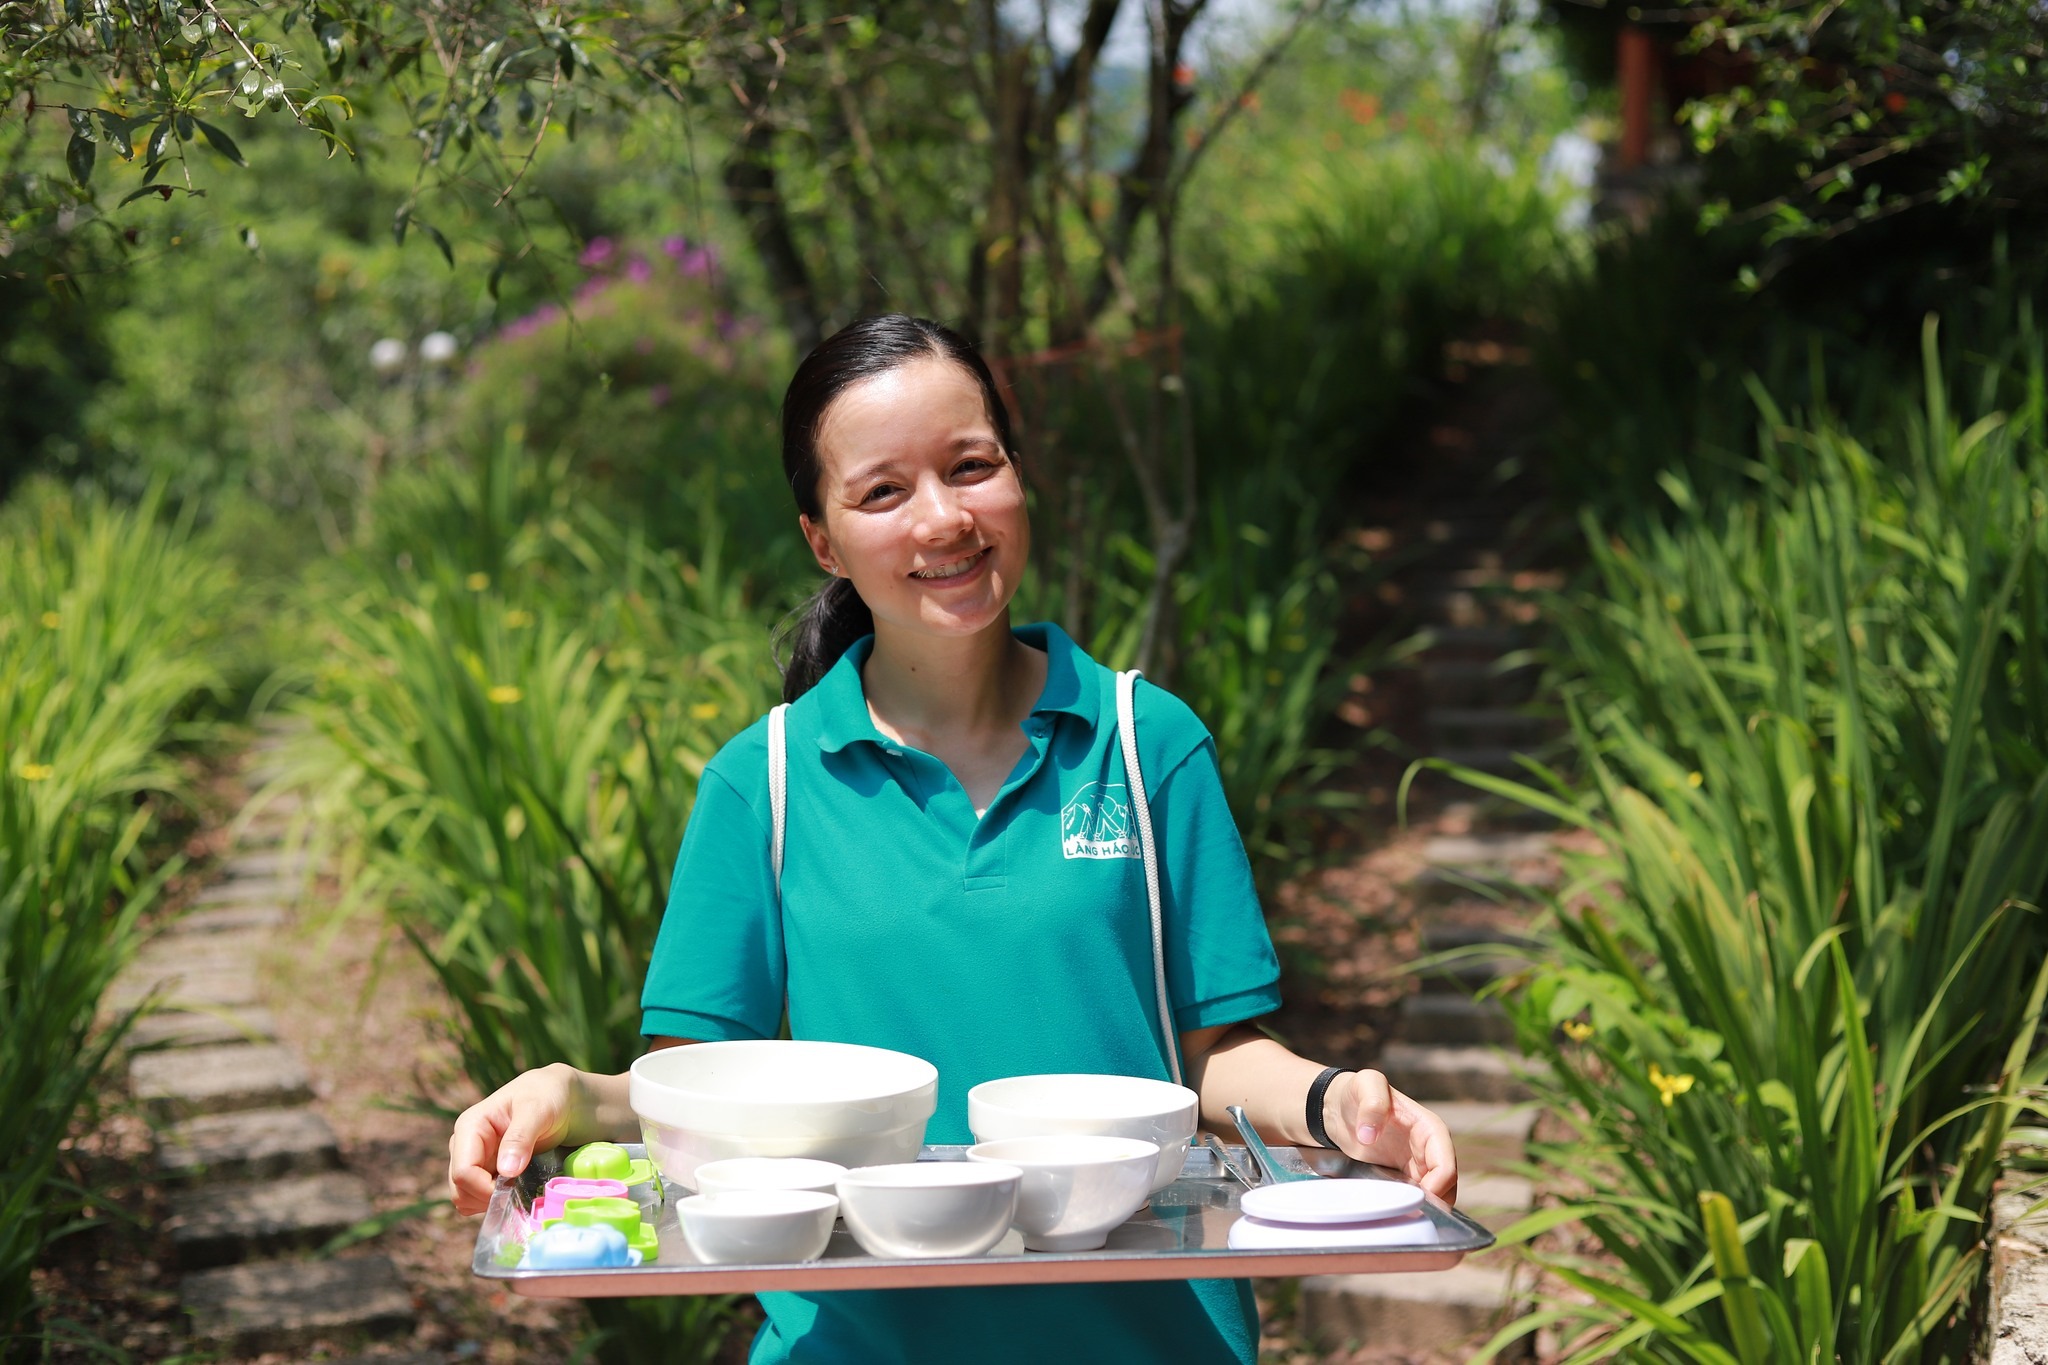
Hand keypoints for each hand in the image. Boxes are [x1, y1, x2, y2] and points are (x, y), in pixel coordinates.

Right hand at [447, 1063, 581, 1215]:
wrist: (564, 1098)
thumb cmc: (549, 1095)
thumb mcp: (538, 1109)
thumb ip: (520, 1137)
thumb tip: (506, 1171)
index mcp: (470, 1127)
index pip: (463, 1172)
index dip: (485, 1189)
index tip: (515, 1191)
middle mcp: (466, 1146)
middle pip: (460, 1191)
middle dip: (488, 1198)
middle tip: (521, 1191)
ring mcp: (475, 1162)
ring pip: (467, 1200)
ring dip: (493, 1203)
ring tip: (523, 1188)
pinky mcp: (487, 1174)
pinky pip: (481, 1201)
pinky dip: (498, 1202)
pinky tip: (520, 1190)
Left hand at [1327, 1069, 1457, 1204]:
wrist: (1338, 1107)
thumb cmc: (1356, 1092)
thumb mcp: (1366, 1084)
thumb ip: (1372, 1104)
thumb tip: (1369, 1136)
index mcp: (1430, 1129)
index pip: (1445, 1164)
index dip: (1437, 1185)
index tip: (1416, 1197)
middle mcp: (1429, 1149)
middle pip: (1446, 1187)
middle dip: (1434, 1203)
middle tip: (1408, 1212)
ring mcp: (1416, 1165)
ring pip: (1435, 1196)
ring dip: (1423, 1208)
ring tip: (1400, 1214)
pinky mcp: (1402, 1177)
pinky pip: (1415, 1197)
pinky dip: (1409, 1207)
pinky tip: (1393, 1212)